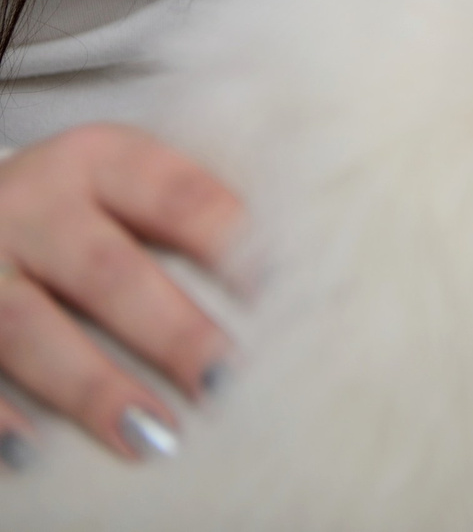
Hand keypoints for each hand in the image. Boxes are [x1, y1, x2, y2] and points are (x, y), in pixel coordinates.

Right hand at [0, 124, 240, 459]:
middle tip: (224, 380)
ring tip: (152, 436)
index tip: (273, 293)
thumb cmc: (83, 204)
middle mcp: (35, 207)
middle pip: (107, 271)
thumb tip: (301, 283)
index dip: (225, 242)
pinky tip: (35, 452)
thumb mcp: (127, 181)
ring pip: (31, 329)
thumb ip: (194, 216)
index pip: (175, 197)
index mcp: (100, 160)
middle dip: (169, 330)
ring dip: (94, 386)